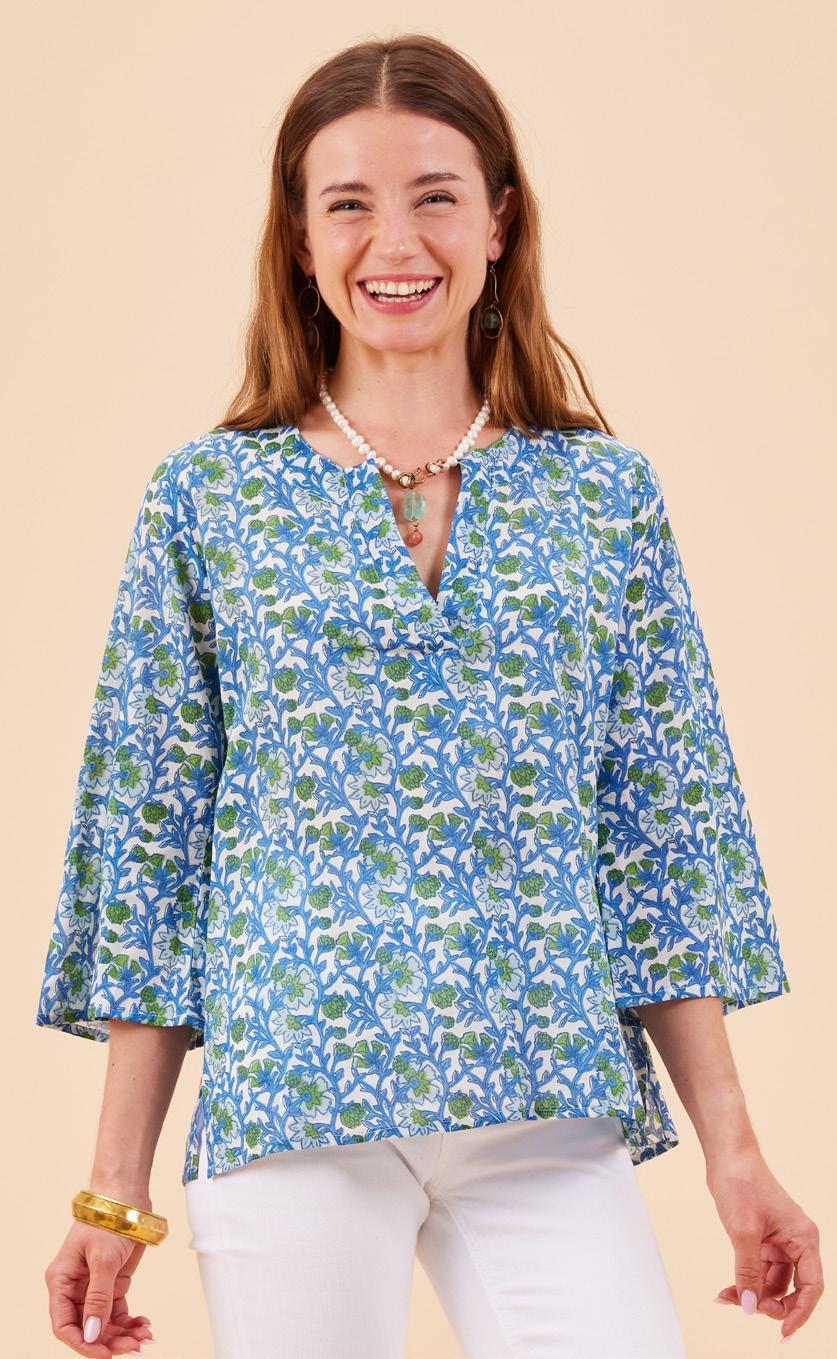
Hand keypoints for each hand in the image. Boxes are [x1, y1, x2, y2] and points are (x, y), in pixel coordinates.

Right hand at [44, 1219, 154, 1355]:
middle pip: (87, 1328)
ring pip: (104, 1324)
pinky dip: (130, 1322)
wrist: (127, 1196)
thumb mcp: (103, 1259)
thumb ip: (98, 1298)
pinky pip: (118, 1312)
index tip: (104, 1354)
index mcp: (62, 1281)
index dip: (82, 1343)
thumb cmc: (107, 1220)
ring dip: (123, 1334)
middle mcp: (75, 1288)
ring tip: (144, 1335)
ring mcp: (94, 1287)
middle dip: (108, 1341)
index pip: (64, 1325)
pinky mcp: (113, 1283)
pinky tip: (144, 1324)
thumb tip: (92, 1334)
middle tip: (134, 1346)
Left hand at [707, 1149, 823, 1342]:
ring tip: (725, 1298)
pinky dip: (744, 1282)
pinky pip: (758, 1272)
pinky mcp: (762, 1241)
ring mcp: (779, 1243)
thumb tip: (748, 1307)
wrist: (727, 1157)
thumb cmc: (742, 1184)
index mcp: (804, 1239)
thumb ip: (747, 1271)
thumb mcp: (743, 1231)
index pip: (811, 1287)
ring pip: (772, 1283)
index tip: (783, 1333)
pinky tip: (725, 1292)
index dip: (800, 1313)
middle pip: (792, 1290)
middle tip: (746, 1308)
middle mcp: (796, 1243)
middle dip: (770, 1304)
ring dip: (751, 1295)